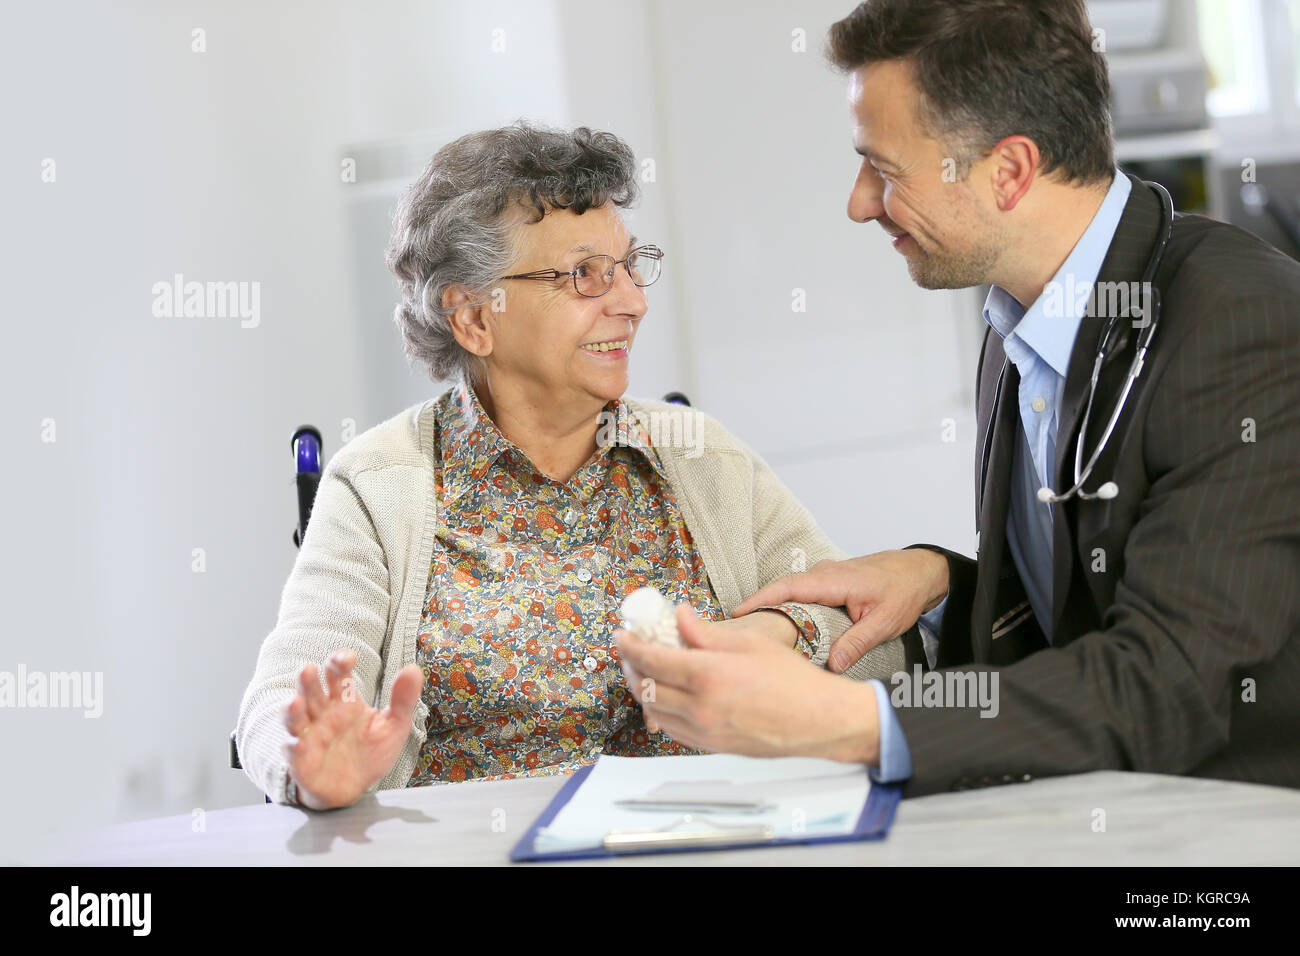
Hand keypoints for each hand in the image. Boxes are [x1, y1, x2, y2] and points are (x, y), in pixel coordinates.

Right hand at [281, 649, 423, 809]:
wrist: (355, 788)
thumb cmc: (370, 752)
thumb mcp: (394, 725)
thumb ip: (403, 699)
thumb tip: (413, 669)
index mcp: (344, 700)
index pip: (338, 674)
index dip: (339, 662)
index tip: (348, 658)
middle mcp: (322, 713)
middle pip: (311, 691)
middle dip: (308, 680)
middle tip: (309, 669)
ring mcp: (309, 735)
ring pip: (294, 717)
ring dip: (291, 709)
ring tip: (295, 702)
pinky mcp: (301, 759)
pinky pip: (292, 751)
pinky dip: (293, 746)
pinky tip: (298, 744)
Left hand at [615, 604, 879, 763]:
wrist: (819, 720)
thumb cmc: (793, 681)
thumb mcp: (749, 643)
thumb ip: (707, 632)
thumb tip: (680, 616)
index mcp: (708, 676)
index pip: (652, 660)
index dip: (630, 646)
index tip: (621, 636)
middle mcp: (700, 708)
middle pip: (646, 687)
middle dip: (631, 667)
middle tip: (631, 651)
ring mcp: (704, 731)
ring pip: (655, 711)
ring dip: (644, 690)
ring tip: (647, 672)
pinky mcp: (711, 746)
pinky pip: (672, 729)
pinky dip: (662, 710)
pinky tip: (669, 696)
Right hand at [733, 549, 948, 673]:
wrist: (920, 570)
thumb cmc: (905, 590)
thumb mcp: (885, 622)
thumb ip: (857, 643)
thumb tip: (832, 666)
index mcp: (834, 580)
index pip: (789, 587)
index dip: (761, 599)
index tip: (738, 614)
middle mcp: (825, 572)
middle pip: (782, 588)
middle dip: (758, 606)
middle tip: (738, 630)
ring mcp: (825, 574)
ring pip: (791, 590)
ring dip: (772, 606)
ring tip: (756, 631)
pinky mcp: (828, 580)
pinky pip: (801, 591)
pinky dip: (787, 605)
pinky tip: (784, 624)